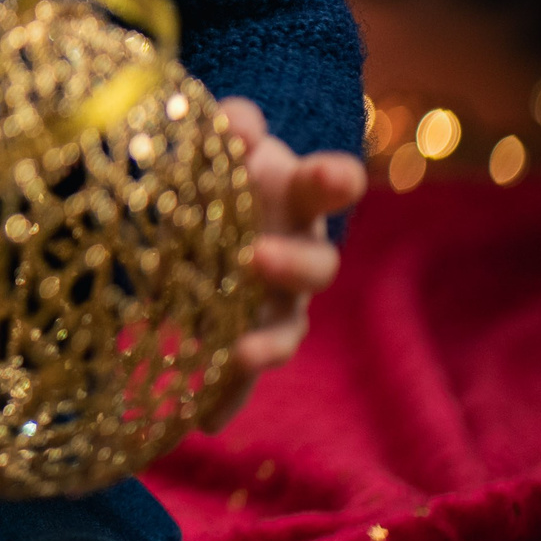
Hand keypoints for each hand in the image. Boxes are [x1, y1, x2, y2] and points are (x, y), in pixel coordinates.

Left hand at [199, 96, 366, 431]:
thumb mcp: (223, 141)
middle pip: (318, 266)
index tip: (336, 176)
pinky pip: (239, 378)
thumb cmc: (225, 169)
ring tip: (240, 355)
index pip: (331, 182)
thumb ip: (232, 124)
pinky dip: (225, 398)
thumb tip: (234, 120)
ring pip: (286, 330)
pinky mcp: (245, 339)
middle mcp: (298, 251)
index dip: (337, 179)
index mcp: (297, 194)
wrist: (208, 210)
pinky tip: (203, 420)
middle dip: (295, 264)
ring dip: (266, 344)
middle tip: (259, 258)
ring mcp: (276, 302)